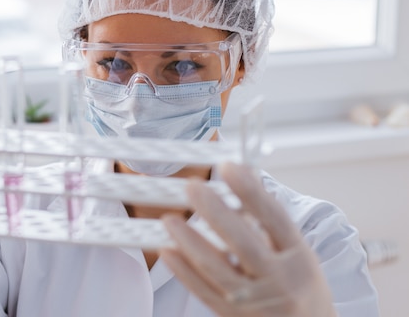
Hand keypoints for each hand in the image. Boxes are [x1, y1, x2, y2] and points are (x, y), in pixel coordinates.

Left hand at [160, 162, 336, 316]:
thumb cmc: (300, 283)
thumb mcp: (298, 251)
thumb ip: (270, 222)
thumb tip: (243, 179)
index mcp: (300, 257)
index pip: (274, 219)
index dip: (251, 191)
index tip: (229, 167)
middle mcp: (281, 280)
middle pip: (244, 243)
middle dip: (215, 213)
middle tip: (192, 187)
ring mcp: (256, 301)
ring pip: (217, 269)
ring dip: (189, 242)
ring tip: (170, 219)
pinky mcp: (234, 315)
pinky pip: (204, 292)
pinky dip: (184, 271)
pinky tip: (168, 250)